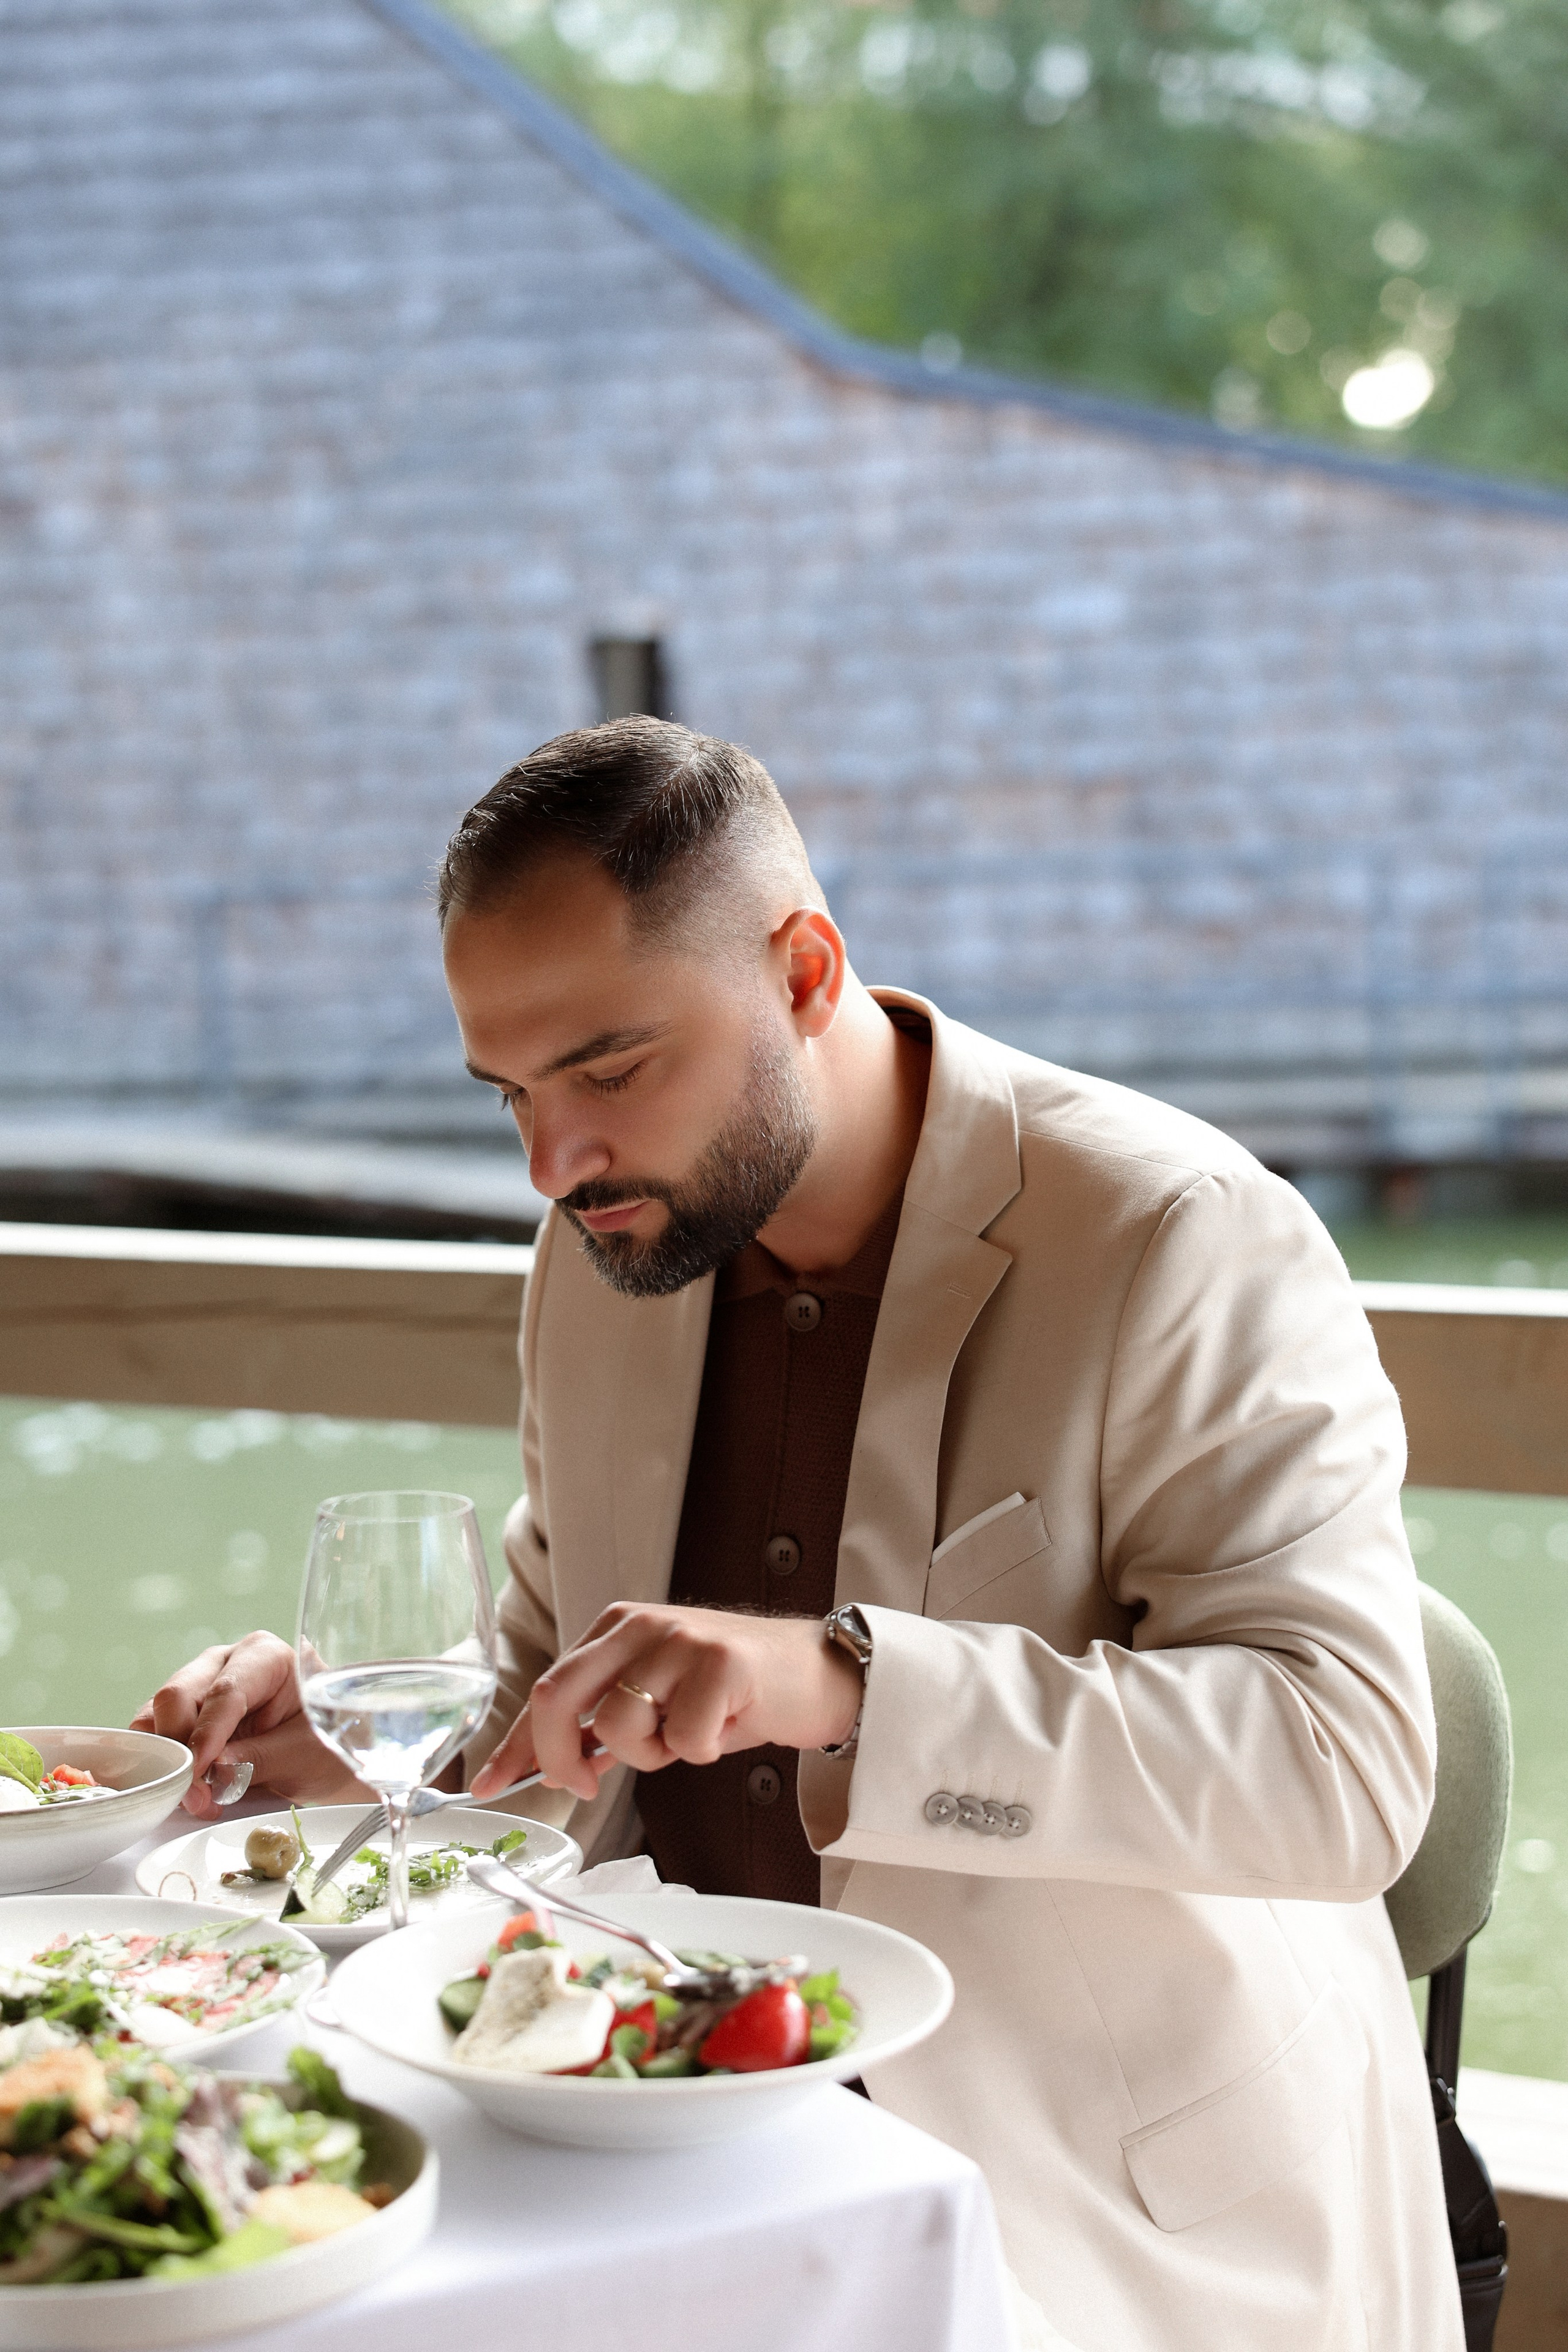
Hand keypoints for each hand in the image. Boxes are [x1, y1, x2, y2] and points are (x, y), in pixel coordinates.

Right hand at [131, 1632, 366, 1819]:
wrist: (327, 1758)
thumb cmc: (324, 1744)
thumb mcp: (303, 1753)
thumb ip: (260, 1757)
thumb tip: (213, 1768)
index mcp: (264, 1656)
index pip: (225, 1691)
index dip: (208, 1733)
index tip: (200, 1771)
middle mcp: (224, 1662)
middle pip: (177, 1695)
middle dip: (180, 1749)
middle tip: (195, 1797)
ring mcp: (198, 1686)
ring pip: (156, 1714)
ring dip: (164, 1759)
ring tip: (192, 1799)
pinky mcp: (182, 1715)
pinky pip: (152, 1733)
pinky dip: (156, 1762)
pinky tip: (177, 1790)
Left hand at [470, 1604, 862, 1804]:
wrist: (815, 1673)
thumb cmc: (732, 1691)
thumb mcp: (658, 1699)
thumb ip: (604, 1725)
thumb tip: (551, 1767)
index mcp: (616, 1628)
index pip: (547, 1688)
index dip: (513, 1743)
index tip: (487, 1783)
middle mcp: (639, 1625)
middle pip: (557, 1695)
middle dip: (558, 1757)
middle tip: (586, 1784)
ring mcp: (679, 1639)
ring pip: (618, 1727)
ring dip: (651, 1756)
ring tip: (689, 1735)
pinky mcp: (721, 1663)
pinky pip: (683, 1740)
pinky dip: (700, 1753)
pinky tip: (724, 1729)